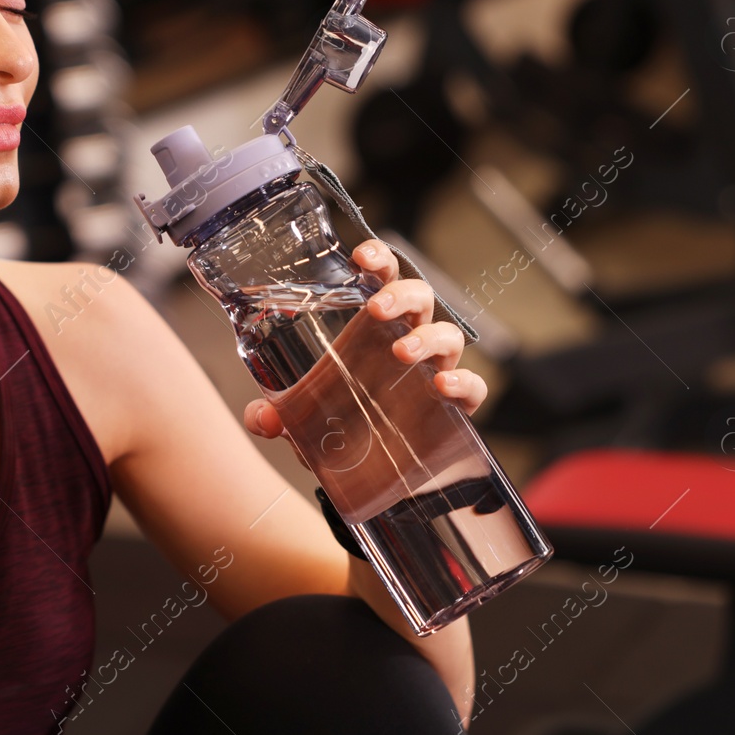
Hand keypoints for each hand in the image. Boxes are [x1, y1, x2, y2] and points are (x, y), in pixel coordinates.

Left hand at [243, 240, 487, 463]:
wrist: (376, 479)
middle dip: (401, 294)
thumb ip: (278, 417)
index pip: (382, 279)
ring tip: (401, 352)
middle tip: (375, 309)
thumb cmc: (344, 428)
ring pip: (448, 335)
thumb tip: (260, 418)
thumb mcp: (304, 421)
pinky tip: (442, 385)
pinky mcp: (457, 408)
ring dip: (427, 337)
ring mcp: (435, 372)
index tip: (360, 256)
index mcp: (373, 329)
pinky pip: (474, 386)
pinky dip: (464, 382)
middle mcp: (408, 341)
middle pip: (420, 296)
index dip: (378, 258)